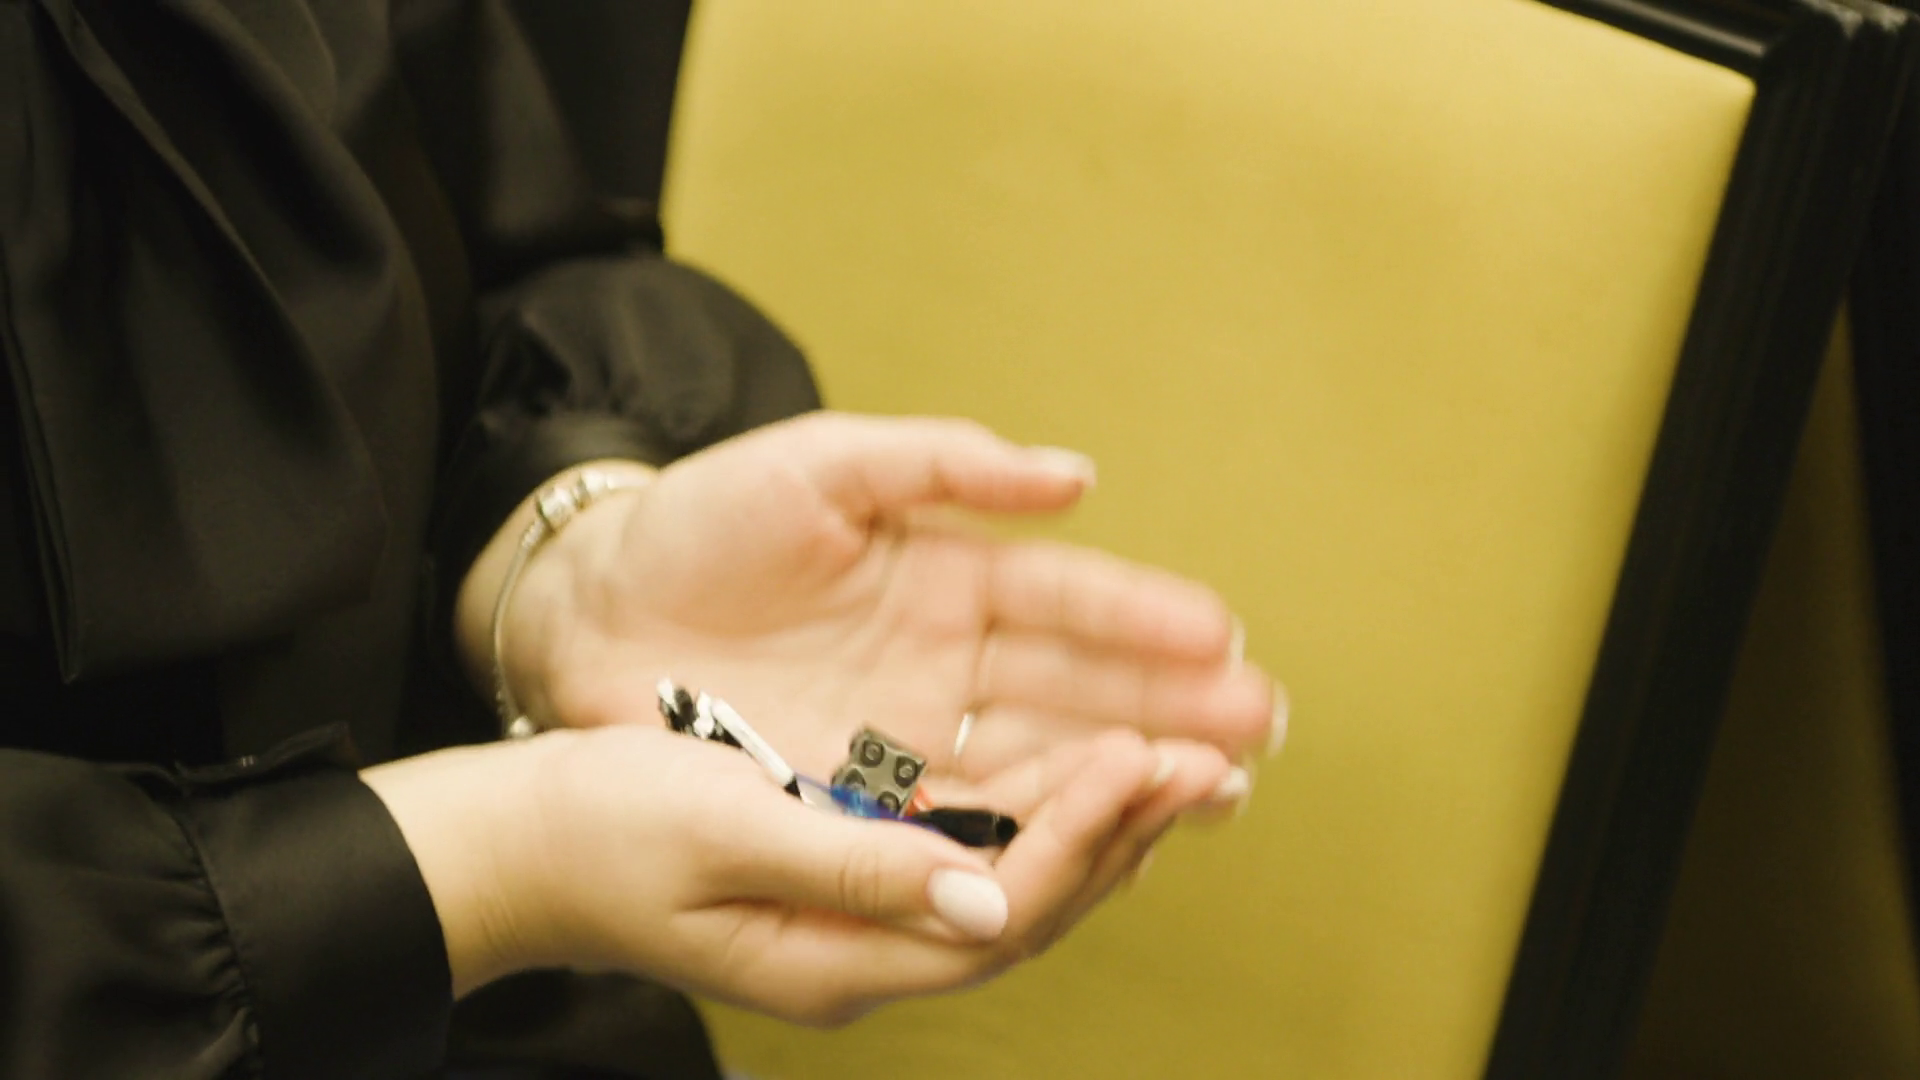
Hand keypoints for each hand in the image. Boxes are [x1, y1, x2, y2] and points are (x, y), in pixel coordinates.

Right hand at [364, 721, 1233, 1020]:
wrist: (515, 842)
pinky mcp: (852, 882)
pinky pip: (976, 857)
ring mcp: (862, 925)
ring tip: (1183, 762)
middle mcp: (867, 954)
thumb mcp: (721, 830)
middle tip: (1213, 759)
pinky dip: (1041, 813)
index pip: (1001, 909)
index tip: (1142, 755)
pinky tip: (1084, 769)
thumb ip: (853, 864)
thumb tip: (985, 891)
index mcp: (838, 954)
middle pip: (1032, 908)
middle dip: (1125, 834)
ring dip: (1101, 825)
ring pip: (1016, 884)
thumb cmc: (599, 826)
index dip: (1082, 835)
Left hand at [495, 413, 1283, 790]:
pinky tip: (1111, 835)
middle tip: (1260, 730)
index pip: (1066, 601)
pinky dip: (1034, 830)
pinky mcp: (862, 800)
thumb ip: (944, 463)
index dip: (1144, 620)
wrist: (585, 610)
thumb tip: (1076, 476)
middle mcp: (947, 664)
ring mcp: (910, 738)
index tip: (1223, 637)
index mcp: (948, 574)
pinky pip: (961, 821)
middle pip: (1078, 693)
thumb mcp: (823, 464)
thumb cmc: (701, 520)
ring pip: (1039, 763)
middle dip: (1171, 709)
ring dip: (1128, 776)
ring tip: (1218, 788)